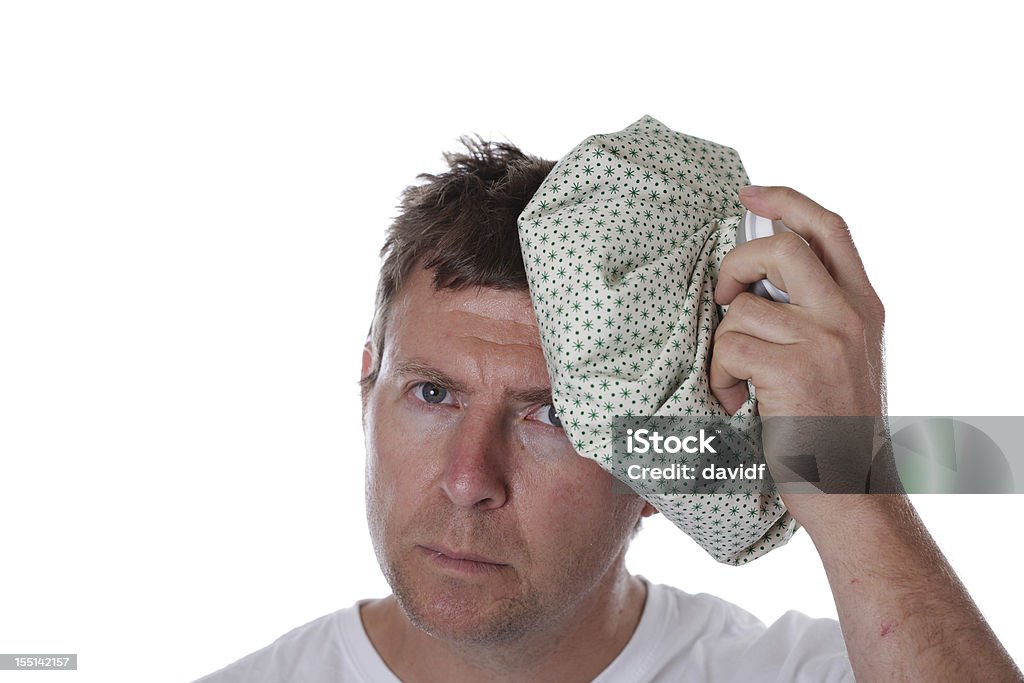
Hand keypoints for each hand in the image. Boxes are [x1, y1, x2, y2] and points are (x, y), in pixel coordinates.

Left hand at [710, 185, 885, 419]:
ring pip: (741, 309)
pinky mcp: (795, 370)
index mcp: (864, 306)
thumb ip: (817, 311)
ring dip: (724, 347)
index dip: (786, 201)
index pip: (829, 227)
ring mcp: (824, 340)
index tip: (748, 195)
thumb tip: (759, 277)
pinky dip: (719, 376)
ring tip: (738, 381)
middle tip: (725, 299)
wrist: (853, 490)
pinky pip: (729, 348)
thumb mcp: (844, 356)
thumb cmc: (834, 427)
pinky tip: (735, 400)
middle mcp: (849, 315)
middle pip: (780, 248)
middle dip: (736, 265)